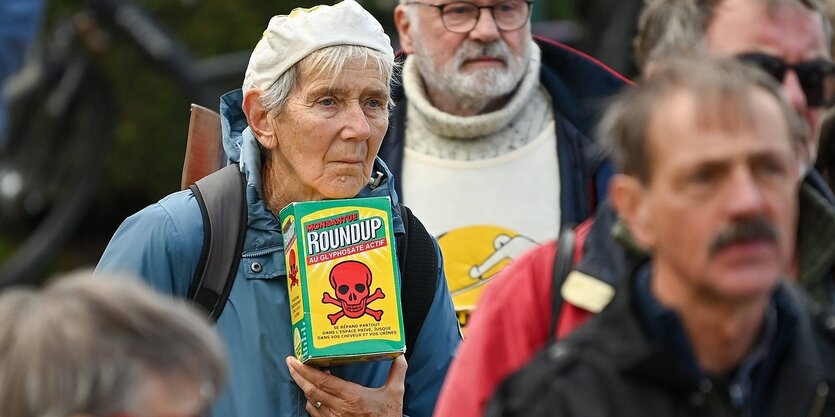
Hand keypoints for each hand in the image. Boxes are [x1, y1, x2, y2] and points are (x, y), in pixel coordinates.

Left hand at [285, 355, 406, 416]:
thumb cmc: (388, 416)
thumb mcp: (395, 393)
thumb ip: (397, 371)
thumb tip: (400, 354)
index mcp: (352, 396)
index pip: (322, 381)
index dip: (305, 370)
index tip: (295, 360)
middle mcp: (339, 408)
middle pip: (311, 390)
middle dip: (298, 375)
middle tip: (290, 363)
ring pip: (311, 402)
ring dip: (306, 388)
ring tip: (304, 376)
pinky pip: (316, 414)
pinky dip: (312, 403)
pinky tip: (315, 395)